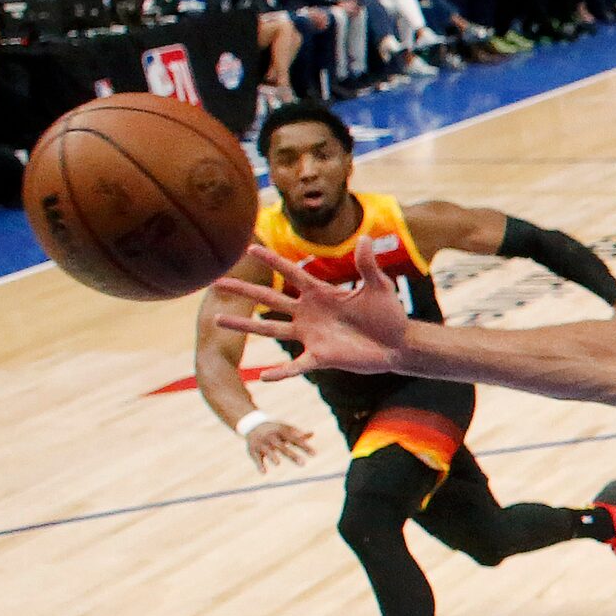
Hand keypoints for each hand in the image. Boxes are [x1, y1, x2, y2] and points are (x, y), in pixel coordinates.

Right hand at [210, 240, 412, 377]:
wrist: (399, 344)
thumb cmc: (388, 314)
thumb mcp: (379, 286)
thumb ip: (368, 264)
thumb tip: (364, 238)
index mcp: (320, 292)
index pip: (290, 272)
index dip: (272, 261)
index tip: (250, 247)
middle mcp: (309, 313)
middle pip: (269, 299)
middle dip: (244, 291)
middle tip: (217, 282)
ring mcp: (311, 335)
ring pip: (270, 329)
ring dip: (245, 326)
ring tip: (217, 319)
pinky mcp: (321, 356)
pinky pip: (296, 366)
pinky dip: (281, 372)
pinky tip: (263, 376)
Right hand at [243, 417, 313, 471]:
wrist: (252, 425)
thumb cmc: (274, 430)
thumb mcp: (284, 429)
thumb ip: (298, 435)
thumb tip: (313, 433)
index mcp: (281, 432)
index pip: (295, 439)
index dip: (304, 446)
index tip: (315, 454)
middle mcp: (271, 437)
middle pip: (282, 447)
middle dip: (292, 455)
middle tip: (303, 464)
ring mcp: (262, 443)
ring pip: (267, 450)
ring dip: (272, 456)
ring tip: (278, 463)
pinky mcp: (253, 450)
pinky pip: (256, 458)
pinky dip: (260, 465)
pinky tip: (264, 472)